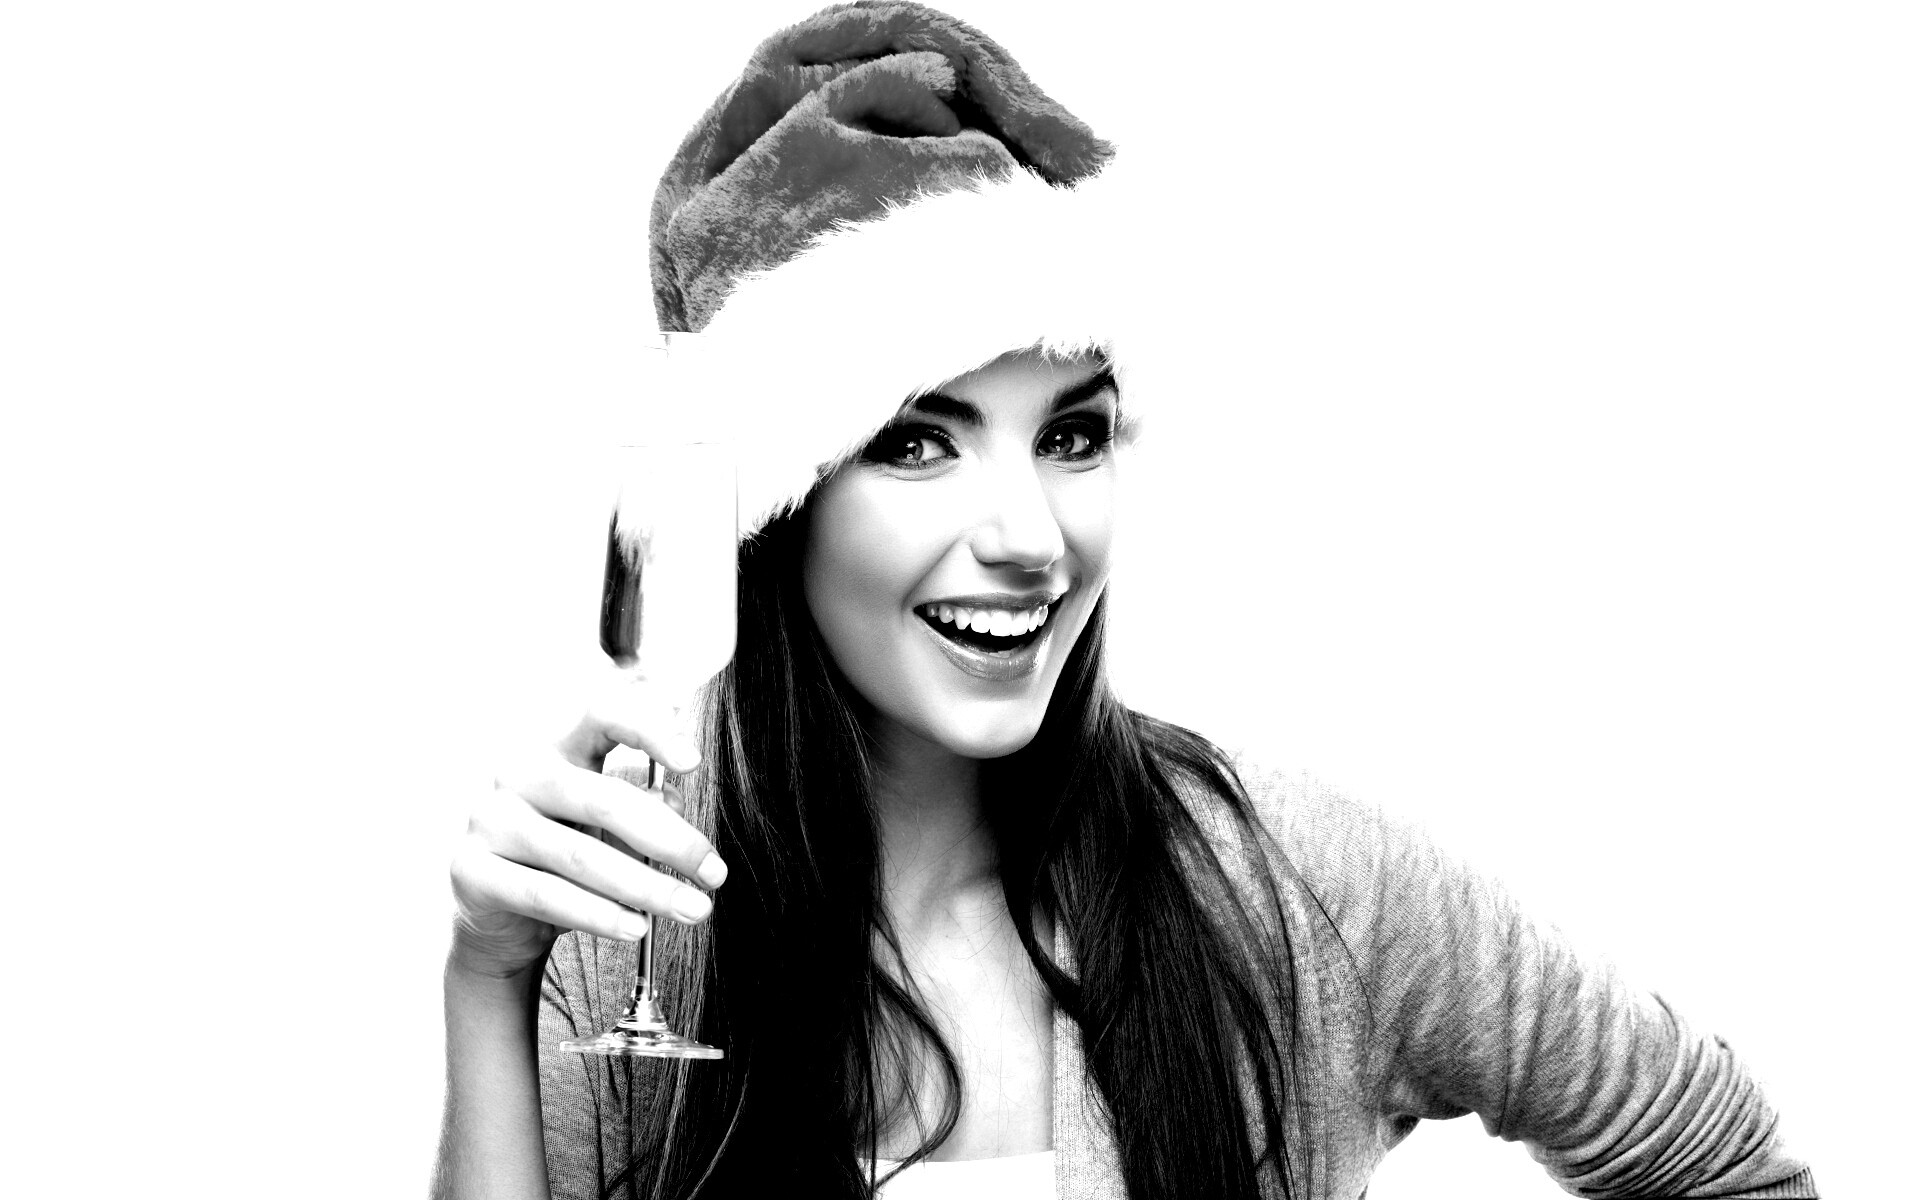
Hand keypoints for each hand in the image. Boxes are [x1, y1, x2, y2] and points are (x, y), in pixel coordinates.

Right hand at [447, 673, 726, 982]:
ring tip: (692, 908)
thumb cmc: (560, 853)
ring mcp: (489, 820)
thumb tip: (677, 803)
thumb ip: (640, 804)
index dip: (649, 731)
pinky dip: (599, 915)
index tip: (693, 761)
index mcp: (553, 744)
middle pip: (605, 799)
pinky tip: (637, 927)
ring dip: (647, 887)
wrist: (493, 913)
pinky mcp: (472, 871)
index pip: (601, 715)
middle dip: (671, 840)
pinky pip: (547, 896)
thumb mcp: (603, 822)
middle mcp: (516, 771)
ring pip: (581, 856)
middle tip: (714, 872)